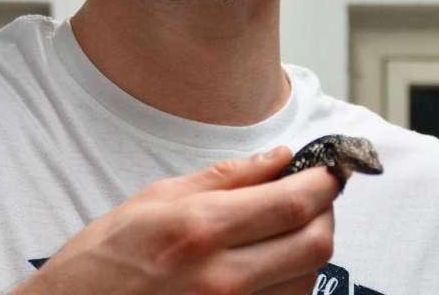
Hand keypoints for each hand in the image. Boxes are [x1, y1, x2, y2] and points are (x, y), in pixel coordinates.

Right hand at [14, 146, 338, 294]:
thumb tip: (279, 157)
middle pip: (315, 244)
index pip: (292, 203)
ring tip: (290, 222)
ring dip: (311, 243)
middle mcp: (223, 279)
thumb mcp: (158, 197)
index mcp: (202, 229)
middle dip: (326, 211)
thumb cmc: (107, 255)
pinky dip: (293, 278)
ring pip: (308, 278)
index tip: (331, 167)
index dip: (324, 181)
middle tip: (317, 191)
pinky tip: (274, 258)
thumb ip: (226, 177)